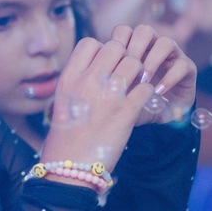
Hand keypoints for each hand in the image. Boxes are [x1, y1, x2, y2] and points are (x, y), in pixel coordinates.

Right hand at [39, 29, 158, 179]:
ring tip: (136, 85)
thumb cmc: (65, 136)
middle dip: (124, 56)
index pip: (90, 43)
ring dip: (139, 72)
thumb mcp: (63, 101)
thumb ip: (78, 81)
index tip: (105, 65)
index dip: (102, 49)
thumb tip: (94, 69)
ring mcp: (108, 94)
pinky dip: (148, 93)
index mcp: (69, 76)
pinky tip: (143, 102)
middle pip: (115, 47)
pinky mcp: (127, 111)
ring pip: (135, 63)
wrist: (69, 167)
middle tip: (125, 73)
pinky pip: (146, 88)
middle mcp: (88, 80)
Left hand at [104, 24, 196, 125]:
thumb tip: (93, 73)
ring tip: (144, 80)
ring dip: (153, 60)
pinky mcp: (188, 69)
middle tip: (129, 68)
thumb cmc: (132, 102)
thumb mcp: (117, 92)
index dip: (118, 43)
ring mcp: (172, 56)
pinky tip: (158, 91)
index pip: (123, 31)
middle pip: (145, 30)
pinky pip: (182, 64)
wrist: (157, 117)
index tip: (111, 64)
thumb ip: (109, 79)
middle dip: (136, 48)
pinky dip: (170, 77)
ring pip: (166, 42)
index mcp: (133, 46)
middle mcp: (153, 47)